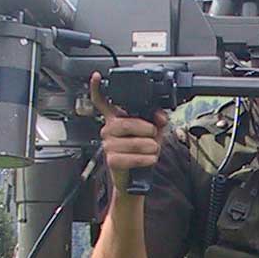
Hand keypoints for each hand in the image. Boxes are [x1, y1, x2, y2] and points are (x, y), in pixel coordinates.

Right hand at [90, 72, 167, 193]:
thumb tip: (161, 116)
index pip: (102, 102)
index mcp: (116, 120)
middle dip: (146, 129)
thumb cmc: (141, 155)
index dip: (97, 89)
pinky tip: (149, 158)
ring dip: (149, 146)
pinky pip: (130, 157)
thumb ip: (158, 121)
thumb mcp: (153, 134)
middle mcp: (109, 130)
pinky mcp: (111, 160)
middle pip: (127, 123)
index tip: (96, 77)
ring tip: (153, 150)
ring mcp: (108, 145)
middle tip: (154, 135)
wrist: (134, 180)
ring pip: (131, 141)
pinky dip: (145, 158)